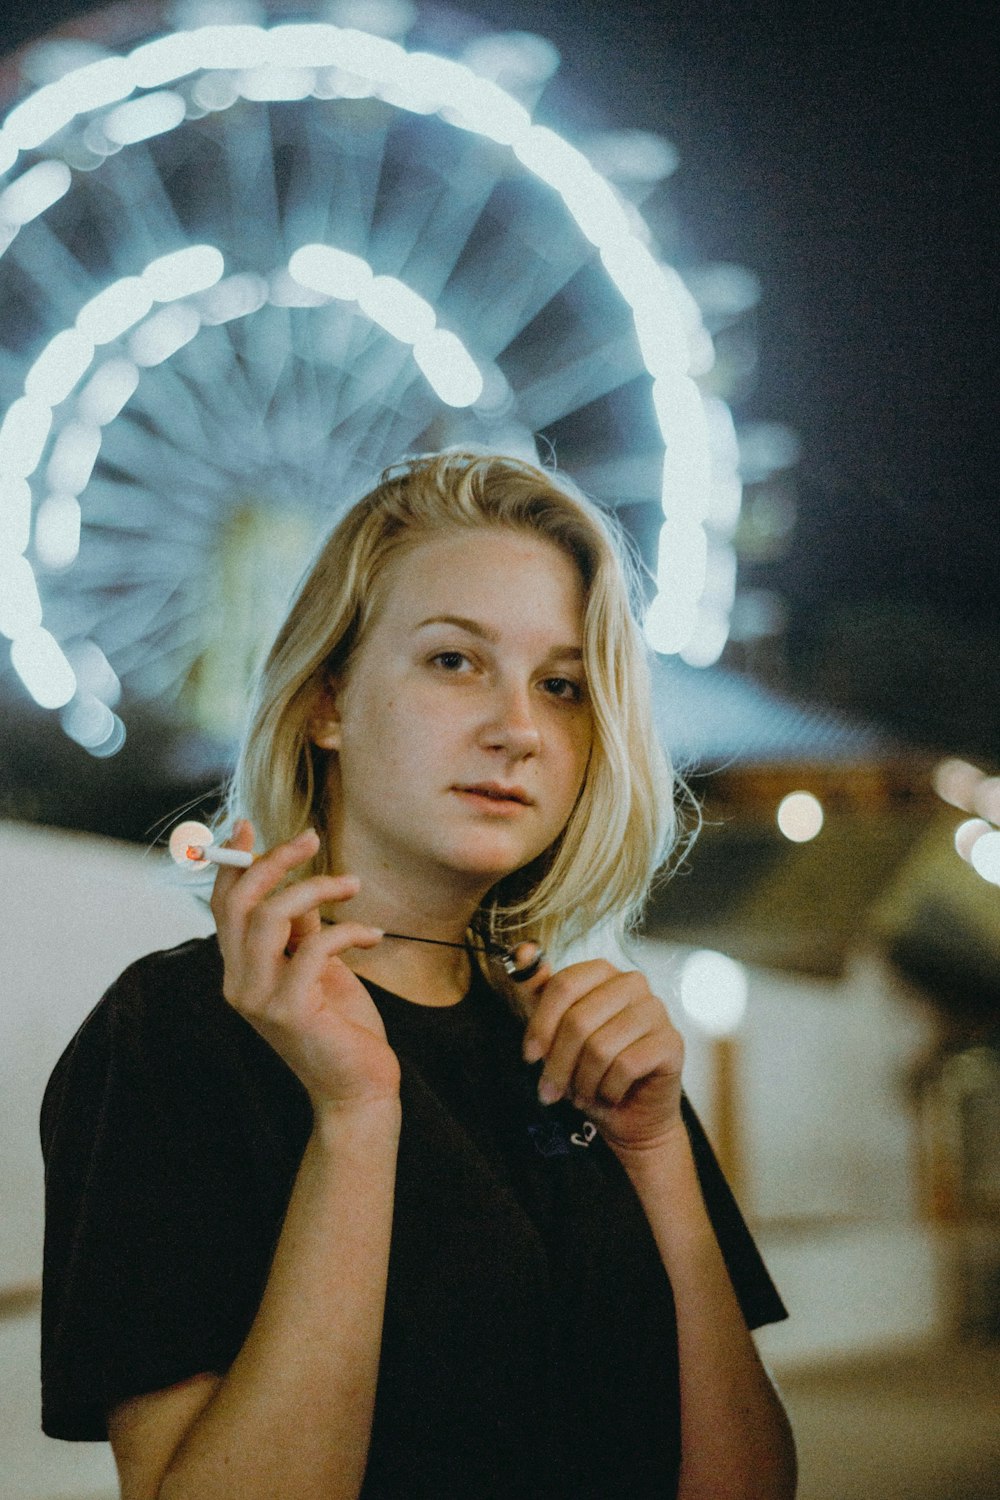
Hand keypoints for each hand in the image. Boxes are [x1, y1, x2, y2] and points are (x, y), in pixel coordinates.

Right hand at [210, 821, 399, 1114]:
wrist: (358, 1088)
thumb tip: (302, 887)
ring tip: (352, 884)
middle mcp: (239, 984)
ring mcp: (260, 1000)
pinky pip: (312, 948)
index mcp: (241, 971)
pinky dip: (346, 930)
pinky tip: (373, 935)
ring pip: (269, 917)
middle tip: (310, 837)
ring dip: (314, 888)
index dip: (233, 863)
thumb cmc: (341, 1026)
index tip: (248, 825)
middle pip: (240, 904)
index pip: (223, 906)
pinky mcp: (290, 1012)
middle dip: (272, 861)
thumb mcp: (318, 968)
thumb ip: (302, 932)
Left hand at [518, 955, 684, 1152]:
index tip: (530, 1056)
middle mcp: (632, 983)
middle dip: (558, 1064)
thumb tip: (523, 952)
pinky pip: (626, 1066)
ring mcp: (656, 1011)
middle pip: (578, 1020)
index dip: (540, 1025)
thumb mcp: (553, 1031)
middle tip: (551, 1090)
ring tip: (582, 1093)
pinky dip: (609, 1089)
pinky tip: (609, 1094)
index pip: (563, 985)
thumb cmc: (589, 1069)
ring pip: (600, 1047)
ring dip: (583, 1082)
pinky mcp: (672, 1042)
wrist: (629, 1113)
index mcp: (602, 972)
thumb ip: (535, 992)